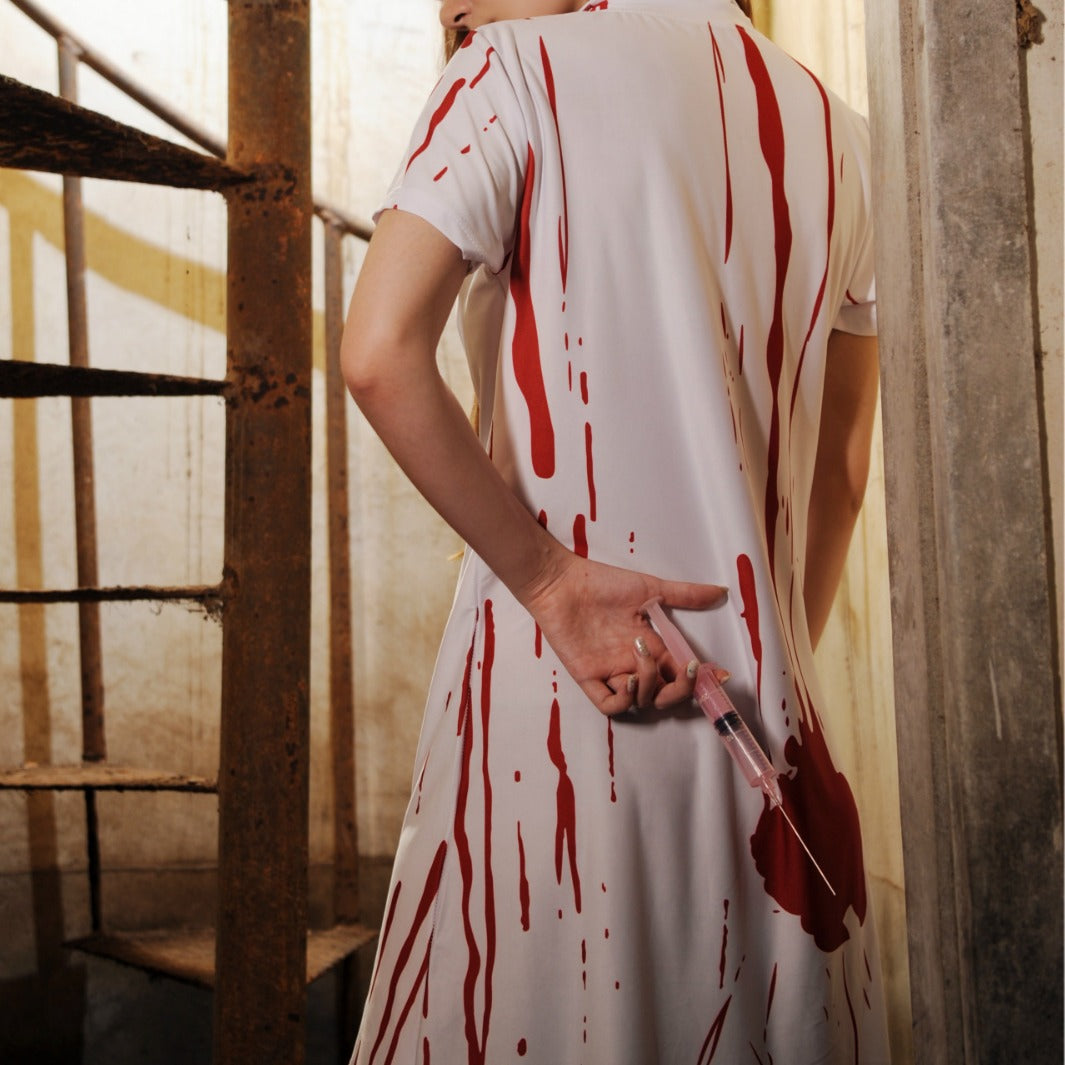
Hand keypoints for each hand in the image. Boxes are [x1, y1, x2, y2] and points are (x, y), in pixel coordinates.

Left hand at [518, 546, 727, 715]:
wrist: (562, 582)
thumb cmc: (601, 583)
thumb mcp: (650, 588)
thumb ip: (685, 594)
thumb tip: (721, 591)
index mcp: (650, 646)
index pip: (680, 674)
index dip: (699, 680)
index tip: (718, 675)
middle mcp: (633, 664)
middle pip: (665, 696)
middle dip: (681, 691)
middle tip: (684, 671)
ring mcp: (611, 673)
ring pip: (641, 702)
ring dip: (649, 686)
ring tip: (641, 657)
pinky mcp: (588, 678)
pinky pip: (610, 706)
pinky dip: (624, 700)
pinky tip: (626, 677)